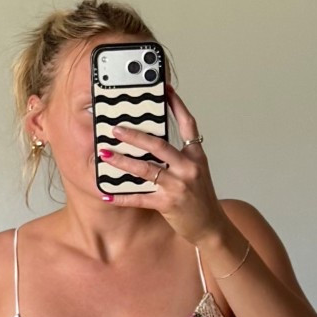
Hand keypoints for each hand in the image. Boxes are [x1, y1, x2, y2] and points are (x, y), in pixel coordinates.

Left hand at [99, 82, 226, 245]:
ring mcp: (179, 186)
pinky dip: (122, 196)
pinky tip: (107, 194)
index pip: (188, 124)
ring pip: (146, 169)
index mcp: (196, 156)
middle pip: (159, 145)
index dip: (177, 105)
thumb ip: (179, 156)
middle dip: (134, 136)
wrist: (211, 227)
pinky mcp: (168, 204)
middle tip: (115, 129)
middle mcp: (189, 168)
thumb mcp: (196, 172)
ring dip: (122, 161)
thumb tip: (151, 142)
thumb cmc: (200, 199)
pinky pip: (140, 197)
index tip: (164, 89)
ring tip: (105, 154)